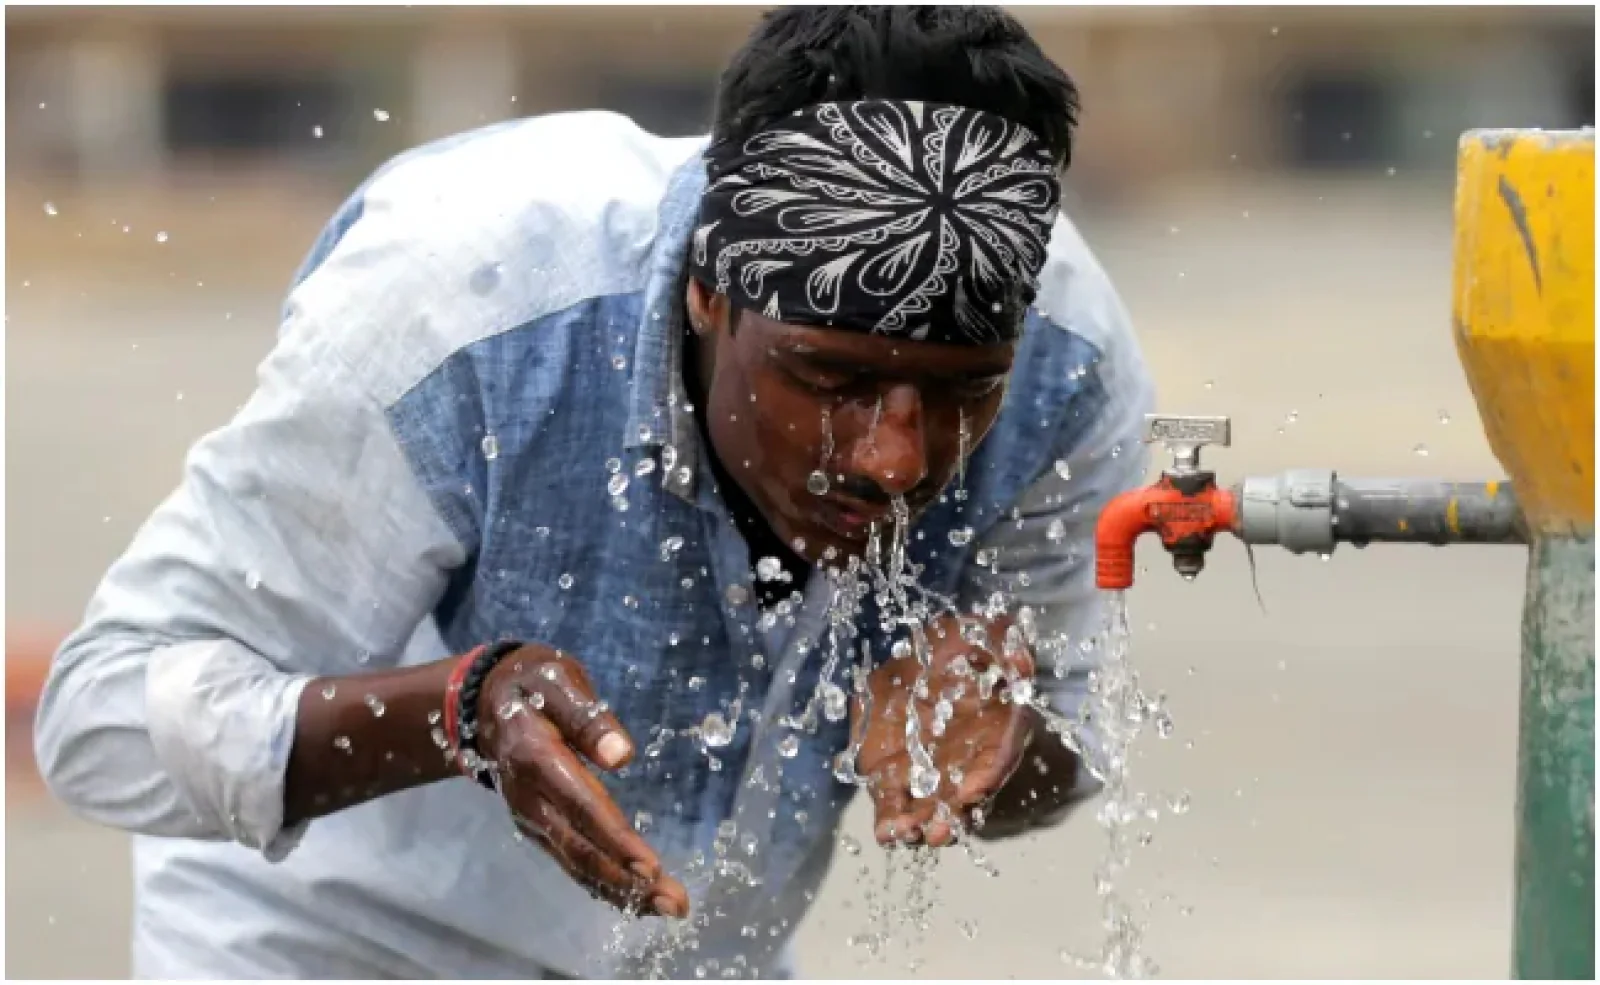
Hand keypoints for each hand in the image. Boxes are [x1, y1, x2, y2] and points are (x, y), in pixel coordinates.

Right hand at [475, 645, 689, 917]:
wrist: (482, 702)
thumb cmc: (532, 684)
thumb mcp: (558, 682)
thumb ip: (587, 717)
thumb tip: (622, 756)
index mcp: (535, 757)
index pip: (580, 804)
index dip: (614, 838)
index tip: (650, 866)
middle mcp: (529, 798)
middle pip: (580, 847)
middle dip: (627, 879)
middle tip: (675, 903)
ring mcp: (530, 818)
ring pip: (576, 863)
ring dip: (621, 890)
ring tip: (667, 907)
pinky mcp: (538, 827)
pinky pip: (570, 861)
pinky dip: (602, 884)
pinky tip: (635, 899)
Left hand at [852, 613, 1035, 846]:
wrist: (910, 657)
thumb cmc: (952, 646)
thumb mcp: (979, 632)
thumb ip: (1002, 640)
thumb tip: (1019, 662)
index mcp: (994, 726)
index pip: (997, 754)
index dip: (987, 774)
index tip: (974, 789)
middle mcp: (965, 758)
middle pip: (963, 795)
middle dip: (951, 814)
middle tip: (937, 831)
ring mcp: (930, 771)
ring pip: (932, 807)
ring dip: (922, 824)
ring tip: (906, 833)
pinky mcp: (896, 776)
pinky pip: (897, 803)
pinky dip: (893, 819)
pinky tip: (888, 830)